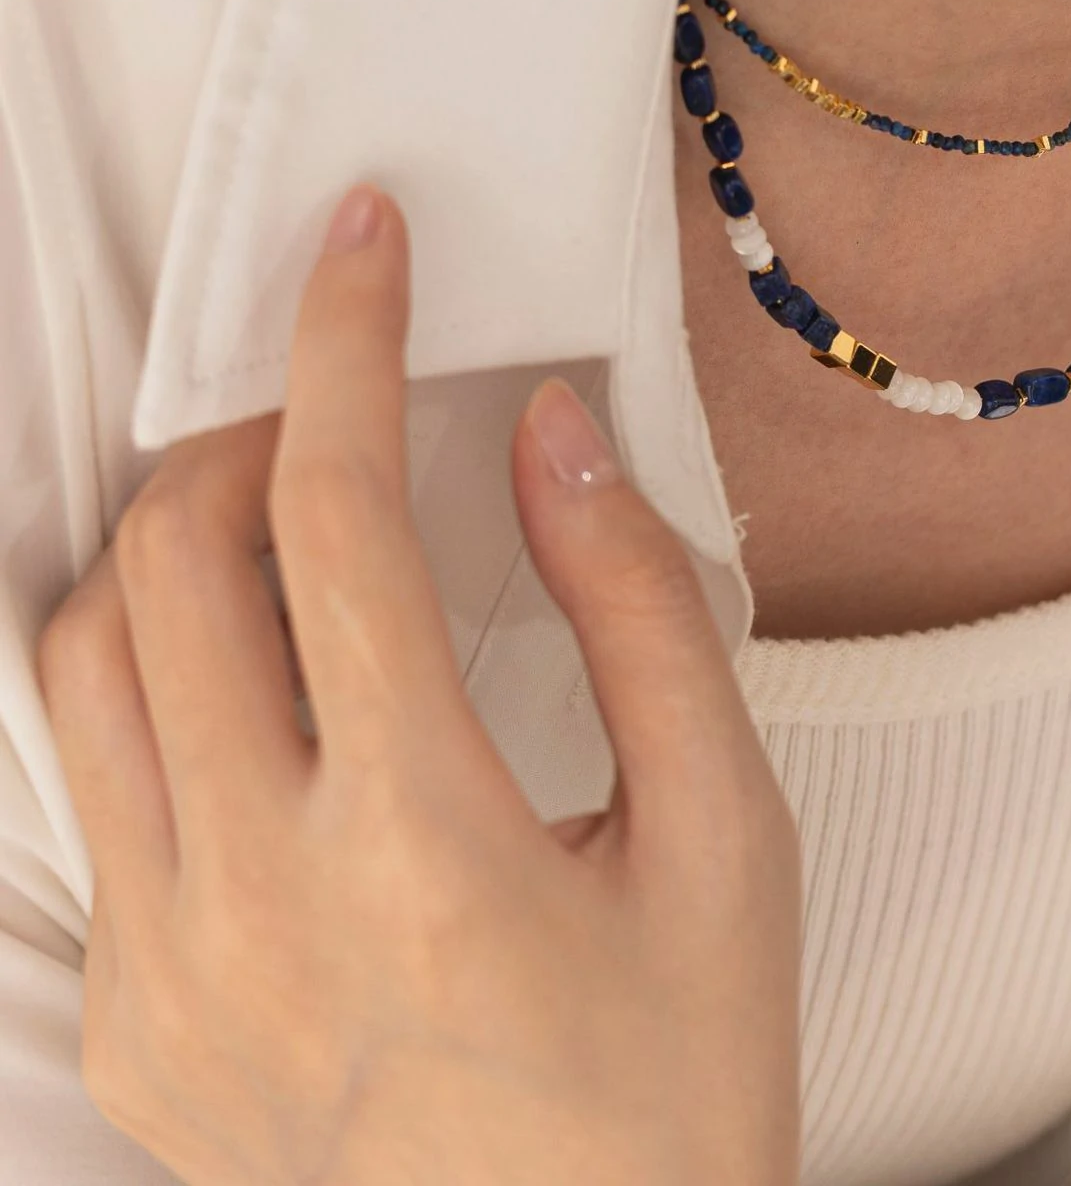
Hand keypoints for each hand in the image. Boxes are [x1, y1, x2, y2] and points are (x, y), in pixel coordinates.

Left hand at [34, 183, 801, 1185]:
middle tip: (350, 416)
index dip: (346, 345)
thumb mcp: (727, 834)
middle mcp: (253, 902)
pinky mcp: (135, 1021)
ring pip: (81, 662)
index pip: (334, 519)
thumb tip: (558, 443)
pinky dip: (155, 680)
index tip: (363, 245)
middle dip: (252, 432)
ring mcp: (167, 972)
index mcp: (424, 844)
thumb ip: (643, 612)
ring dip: (176, 548)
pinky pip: (88, 785)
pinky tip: (267, 690)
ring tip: (292, 534)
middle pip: (167, 561)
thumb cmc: (678, 1086)